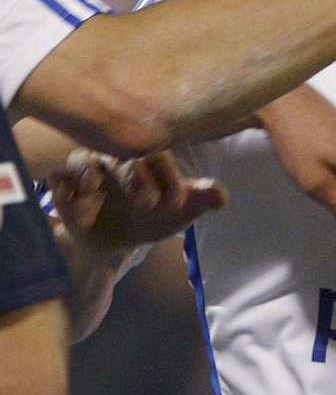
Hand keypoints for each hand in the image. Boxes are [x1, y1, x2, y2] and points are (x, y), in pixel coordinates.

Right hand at [49, 148, 227, 252]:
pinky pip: (55, 177)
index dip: (167, 173)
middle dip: (132, 174)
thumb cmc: (154, 215)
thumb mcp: (180, 212)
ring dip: (87, 170)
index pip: (157, 152)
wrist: (119, 241)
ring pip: (81, 157)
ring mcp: (88, 172)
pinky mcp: (65, 190)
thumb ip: (201, 200)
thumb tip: (221, 195)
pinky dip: (61, 186)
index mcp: (148, 157)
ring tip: (94, 188)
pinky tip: (72, 200)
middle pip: (119, 152)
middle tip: (147, 202)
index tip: (178, 200)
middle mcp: (117, 158)